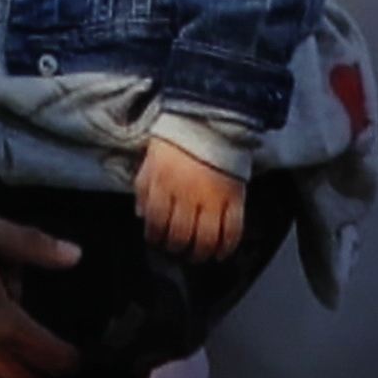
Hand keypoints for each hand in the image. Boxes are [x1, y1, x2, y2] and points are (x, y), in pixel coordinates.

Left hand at [135, 139, 247, 262]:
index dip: (155, 237)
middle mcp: (187, 193)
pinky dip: (226, 247)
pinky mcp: (235, 197)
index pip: (156, 221)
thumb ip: (144, 191)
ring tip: (197, 256)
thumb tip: (142, 217)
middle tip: (177, 251)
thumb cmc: (176, 145)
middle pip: (181, 235)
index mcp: (164, 183)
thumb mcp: (151, 164)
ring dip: (199, 253)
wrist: (208, 121)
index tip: (157, 242)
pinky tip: (220, 254)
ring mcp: (213, 197)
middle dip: (177, 248)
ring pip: (206, 238)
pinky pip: (233, 229)